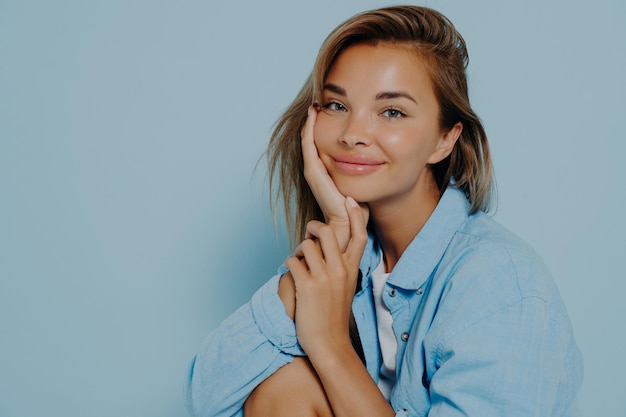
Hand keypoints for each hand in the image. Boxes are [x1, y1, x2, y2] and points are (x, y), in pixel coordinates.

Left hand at [285, 196, 367, 356]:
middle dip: (314, 227)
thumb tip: (326, 248)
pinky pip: (292, 261)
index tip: (350, 200)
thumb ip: (342, 268)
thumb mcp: (346, 288)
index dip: (356, 215)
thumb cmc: (334, 316)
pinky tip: (291, 274)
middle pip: (330, 232)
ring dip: (299, 250)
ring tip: (298, 260)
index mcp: (351, 270)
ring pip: (307, 245)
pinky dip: (289, 264)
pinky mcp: (307, 286)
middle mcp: (340, 271)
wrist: (329, 343)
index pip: (359, 236)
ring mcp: (324, 278)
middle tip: (309, 233)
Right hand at [301, 106, 368, 249]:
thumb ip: (366, 171)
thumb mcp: (361, 183)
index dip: (325, 126)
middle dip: (316, 120)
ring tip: (315, 104)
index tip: (333, 109)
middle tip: (320, 101)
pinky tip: (313, 115)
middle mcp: (316, 170)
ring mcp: (313, 170)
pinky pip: (309, 144)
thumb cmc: (356, 209)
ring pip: (309, 139)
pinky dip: (309, 129)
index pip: (322, 144)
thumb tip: (379, 158)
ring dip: (310, 122)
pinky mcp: (314, 172)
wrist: (348, 224)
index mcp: (326, 171)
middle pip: (313, 139)